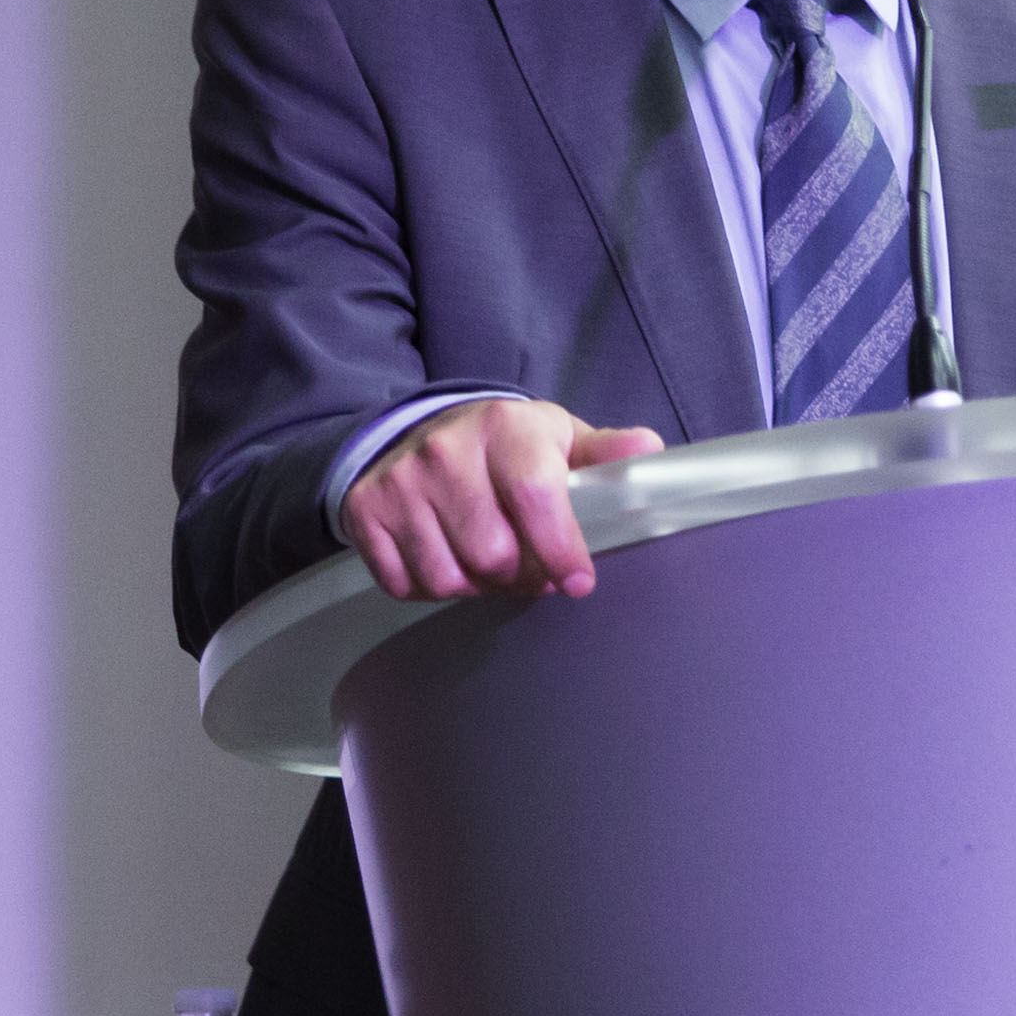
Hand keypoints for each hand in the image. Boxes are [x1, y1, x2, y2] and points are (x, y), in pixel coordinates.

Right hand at [340, 399, 664, 604]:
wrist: (420, 431)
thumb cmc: (507, 446)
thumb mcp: (558, 439)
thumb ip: (604, 453)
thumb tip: (649, 451)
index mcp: (505, 427)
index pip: (535, 495)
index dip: (560, 548)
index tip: (579, 581)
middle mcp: (446, 450)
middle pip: (493, 553)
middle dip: (520, 575)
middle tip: (529, 567)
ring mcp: (401, 481)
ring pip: (448, 577)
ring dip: (476, 585)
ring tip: (488, 561)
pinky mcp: (365, 510)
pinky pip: (405, 584)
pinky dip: (431, 588)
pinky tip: (447, 558)